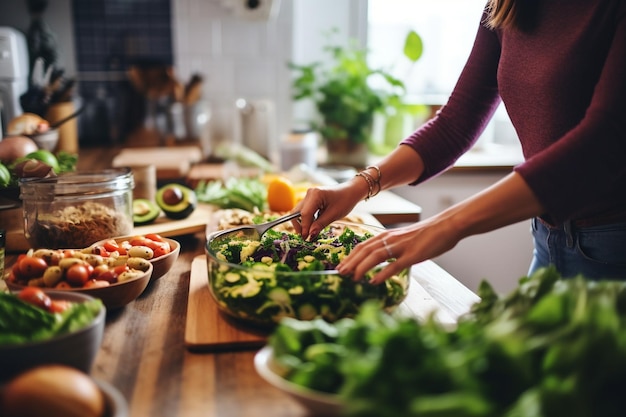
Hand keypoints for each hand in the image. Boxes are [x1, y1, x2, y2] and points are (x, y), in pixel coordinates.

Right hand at [292, 180, 366, 239]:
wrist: (351, 191)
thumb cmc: (345, 201)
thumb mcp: (334, 215)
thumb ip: (320, 225)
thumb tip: (309, 235)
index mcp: (315, 195)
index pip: (305, 214)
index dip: (304, 227)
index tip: (306, 238)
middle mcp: (309, 193)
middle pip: (296, 212)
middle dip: (299, 226)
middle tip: (305, 237)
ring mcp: (309, 195)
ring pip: (299, 212)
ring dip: (302, 223)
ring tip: (309, 233)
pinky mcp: (311, 199)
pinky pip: (304, 210)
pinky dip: (307, 219)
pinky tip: (313, 226)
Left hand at [337, 216, 460, 283]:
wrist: (446, 226)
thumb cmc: (427, 234)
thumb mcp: (404, 239)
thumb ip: (392, 247)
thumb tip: (381, 261)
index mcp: (388, 236)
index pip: (363, 245)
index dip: (350, 256)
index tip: (340, 266)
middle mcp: (391, 239)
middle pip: (365, 250)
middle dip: (350, 262)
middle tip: (339, 274)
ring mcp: (401, 247)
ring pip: (376, 256)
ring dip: (362, 267)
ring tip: (353, 278)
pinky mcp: (413, 255)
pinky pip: (395, 264)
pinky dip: (382, 273)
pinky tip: (374, 281)